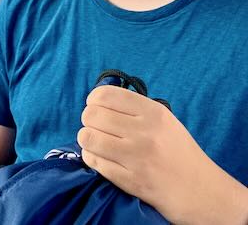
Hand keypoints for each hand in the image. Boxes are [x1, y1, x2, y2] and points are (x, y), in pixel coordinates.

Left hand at [78, 85, 247, 223]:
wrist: (200, 191)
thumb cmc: (178, 152)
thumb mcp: (164, 120)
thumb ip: (134, 108)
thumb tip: (98, 99)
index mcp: (153, 113)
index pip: (105, 95)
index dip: (93, 100)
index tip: (96, 107)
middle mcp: (144, 132)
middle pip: (92, 115)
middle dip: (89, 121)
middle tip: (97, 128)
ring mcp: (136, 157)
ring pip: (87, 137)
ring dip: (87, 139)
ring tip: (97, 143)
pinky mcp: (130, 180)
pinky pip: (94, 161)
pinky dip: (92, 158)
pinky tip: (101, 158)